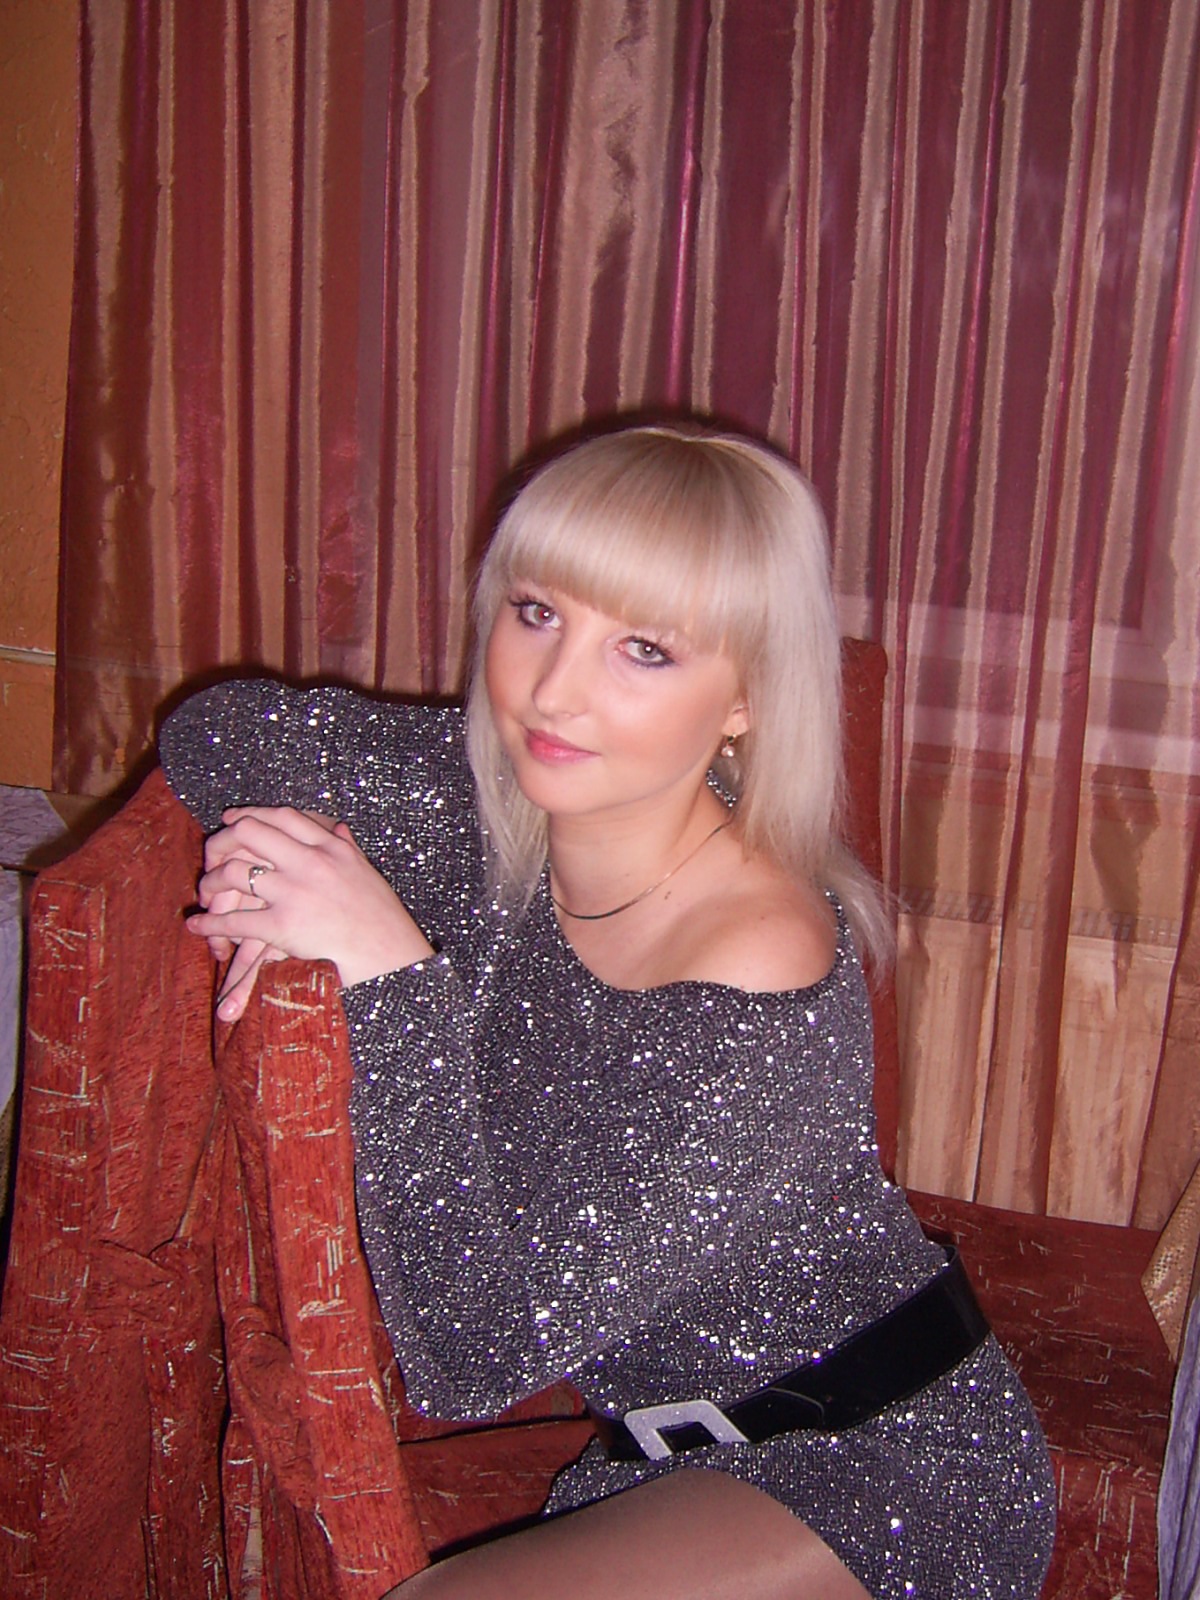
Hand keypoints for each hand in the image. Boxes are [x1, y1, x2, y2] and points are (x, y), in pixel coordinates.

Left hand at [187, 806, 434, 1020]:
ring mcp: (294, 892)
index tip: (234, 818)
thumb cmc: (381, 918)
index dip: (252, 814)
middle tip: (213, 854)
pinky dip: (209, 923)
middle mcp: (310, 862)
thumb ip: (347, 848)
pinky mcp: (283, 925)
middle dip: (223, 840)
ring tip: (205, 893)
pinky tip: (198, 926)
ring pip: (235, 873)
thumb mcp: (366, 872)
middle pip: (251, 832)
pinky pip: (234, 920)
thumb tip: (339, 828)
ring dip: (212, 883)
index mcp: (330, 847)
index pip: (283, 816)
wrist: (387, 954)